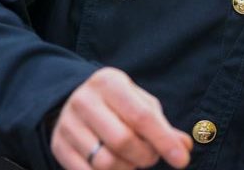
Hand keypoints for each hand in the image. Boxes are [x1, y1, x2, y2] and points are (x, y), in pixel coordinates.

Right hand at [51, 68, 191, 169]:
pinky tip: (117, 167)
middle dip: (145, 157)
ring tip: (133, 162)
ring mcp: (68, 124)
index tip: (182, 160)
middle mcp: (85, 100)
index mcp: (109, 83)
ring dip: (127, 169)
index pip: (141, 116)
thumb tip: (185, 146)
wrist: (75, 99)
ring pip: (104, 163)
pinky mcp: (58, 145)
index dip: (164, 141)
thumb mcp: (140, 104)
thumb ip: (162, 126)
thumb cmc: (117, 103)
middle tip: (151, 157)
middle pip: (122, 141)